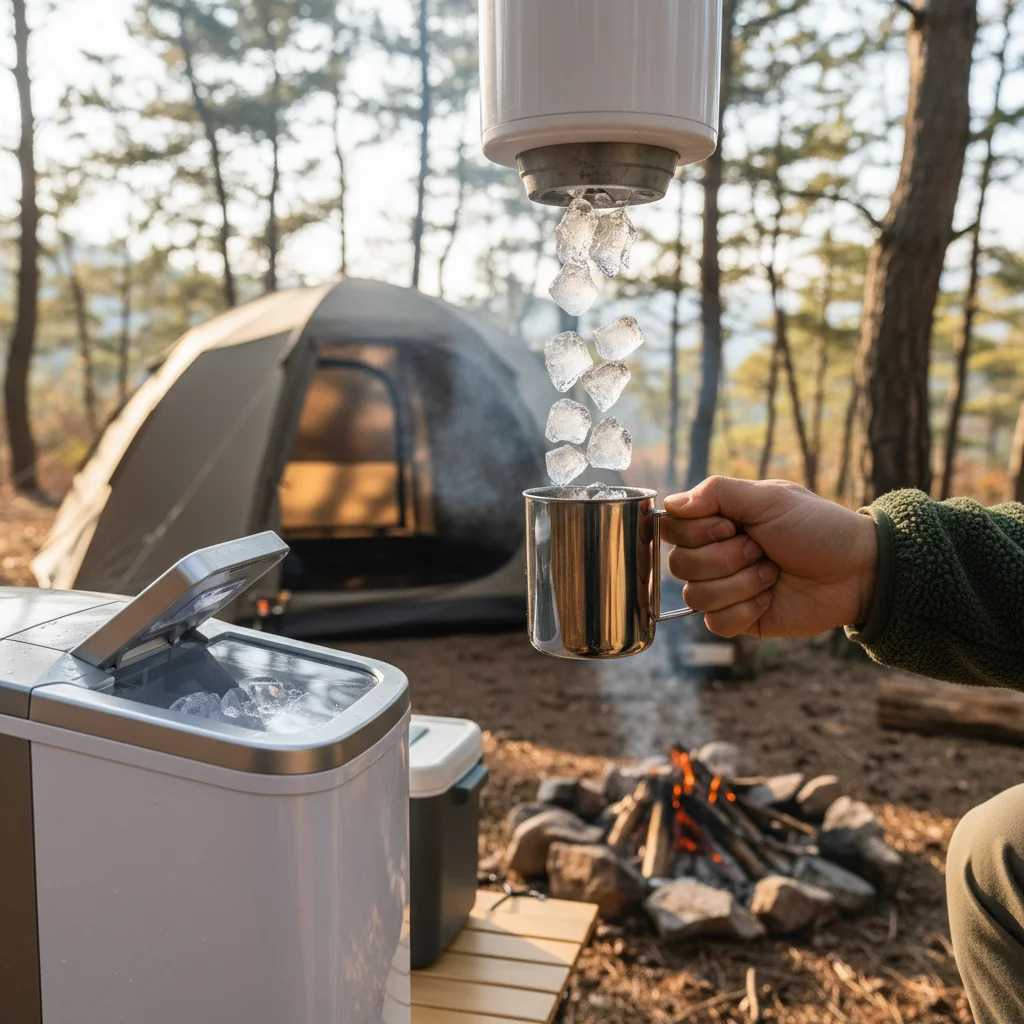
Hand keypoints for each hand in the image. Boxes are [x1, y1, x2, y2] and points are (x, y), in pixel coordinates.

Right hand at [661, 476, 877, 638]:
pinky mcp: (738, 619)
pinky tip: (769, 598)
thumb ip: (716, 492)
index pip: (672, 529)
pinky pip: (714, 623)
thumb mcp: (768, 498)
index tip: (731, 526)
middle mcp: (714, 553)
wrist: (856, 570)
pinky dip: (744, 610)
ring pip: (695, 596)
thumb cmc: (817, 527)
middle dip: (725, 558)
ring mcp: (724, 588)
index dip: (697, 532)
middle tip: (761, 549)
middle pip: (678, 564)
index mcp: (717, 521)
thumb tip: (670, 504)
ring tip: (771, 573)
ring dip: (739, 584)